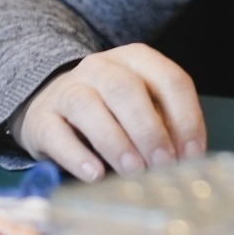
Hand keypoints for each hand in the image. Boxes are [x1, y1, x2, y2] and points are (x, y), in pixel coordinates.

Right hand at [12, 45, 208, 181]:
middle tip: (164, 164)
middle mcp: (100, 67)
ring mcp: (67, 90)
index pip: (169, 79)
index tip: (192, 154)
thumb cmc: (110, 110)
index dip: (185, 117)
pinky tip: (94, 174)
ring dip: (115, 142)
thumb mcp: (143, 108)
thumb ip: (165, 125)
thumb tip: (186, 159)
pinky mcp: (41, 118)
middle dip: (149, 129)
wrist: (50, 104)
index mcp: (136, 59)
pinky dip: (76, 155)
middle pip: (126, 89)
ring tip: (133, 171)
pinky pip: (56, 133)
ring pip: (88, 106)